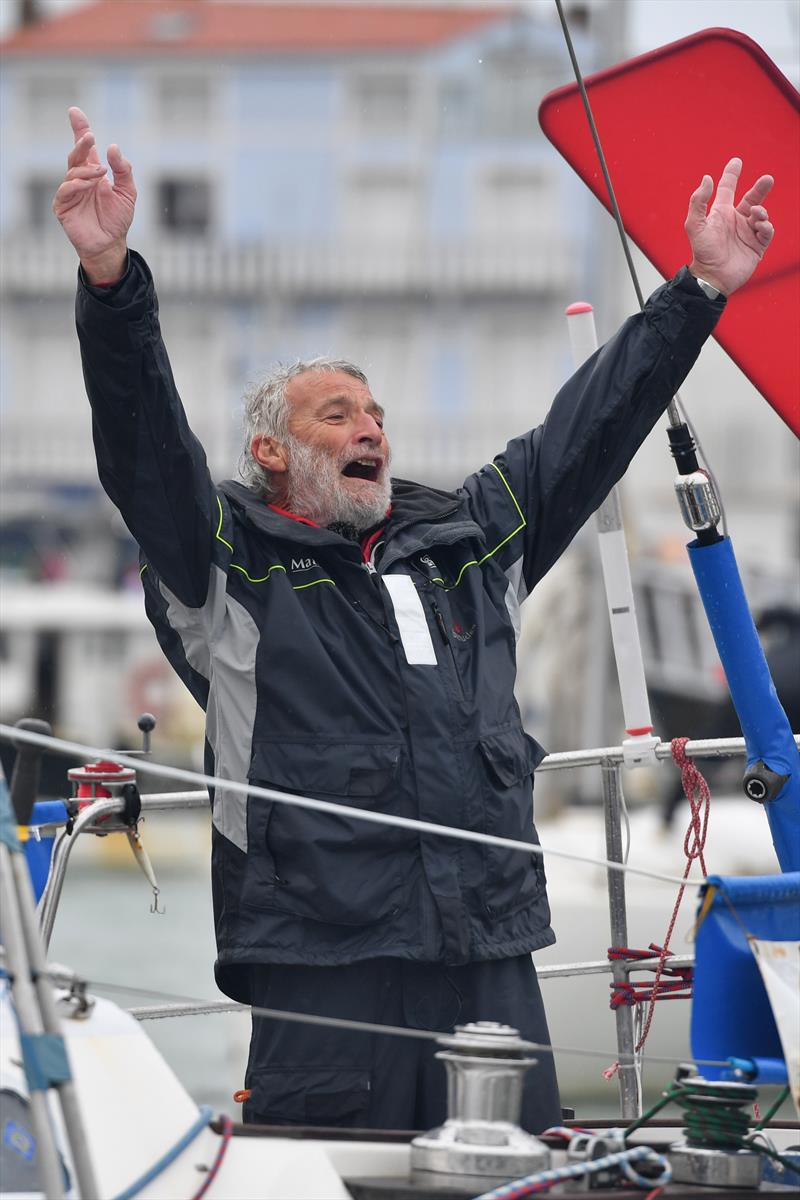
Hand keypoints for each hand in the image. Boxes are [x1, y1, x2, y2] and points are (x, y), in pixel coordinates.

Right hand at [52, 107, 135, 283]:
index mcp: (93, 173)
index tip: (75, 112)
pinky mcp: (63, 206)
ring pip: (72, 172)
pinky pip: (66, 190)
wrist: (111, 245)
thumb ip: (123, 170)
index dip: (80, 129)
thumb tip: (113, 147)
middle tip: (90, 137)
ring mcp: (70, 192)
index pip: (84, 147)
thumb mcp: (128, 193)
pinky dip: (77, 185)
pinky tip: (89, 185)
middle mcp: (80, 180)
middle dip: (81, 144)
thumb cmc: (118, 219)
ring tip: (102, 174)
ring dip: (87, 170)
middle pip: (75, 155)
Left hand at [685, 158, 773, 296]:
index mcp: (722, 213)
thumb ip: (698, 201)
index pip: (728, 189)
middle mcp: (736, 221)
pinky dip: (765, 226)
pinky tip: (759, 226)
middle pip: (752, 198)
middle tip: (768, 179)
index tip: (737, 161)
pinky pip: (766, 232)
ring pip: (761, 214)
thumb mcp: (695, 225)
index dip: (732, 174)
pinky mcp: (756, 246)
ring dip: (761, 212)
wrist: (712, 277)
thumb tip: (707, 178)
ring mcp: (747, 233)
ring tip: (755, 215)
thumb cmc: (702, 252)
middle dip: (760, 188)